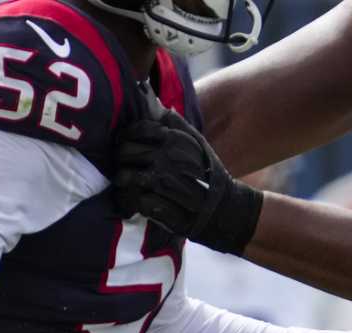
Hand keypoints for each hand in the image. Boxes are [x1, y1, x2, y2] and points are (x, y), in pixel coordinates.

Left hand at [112, 105, 262, 253]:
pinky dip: (132, 203)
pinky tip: (137, 203)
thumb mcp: (199, 146)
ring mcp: (166, 183)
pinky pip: (135, 200)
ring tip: (128, 187)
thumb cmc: (210, 177)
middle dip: (121, 160)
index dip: (127, 137)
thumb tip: (154, 101)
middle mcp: (170, 158)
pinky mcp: (164, 208)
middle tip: (126, 168)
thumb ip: (176, 125)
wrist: (229, 212)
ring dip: (124, 183)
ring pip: (126, 176)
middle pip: (125, 151)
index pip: (137, 129)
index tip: (127, 146)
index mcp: (177, 140)